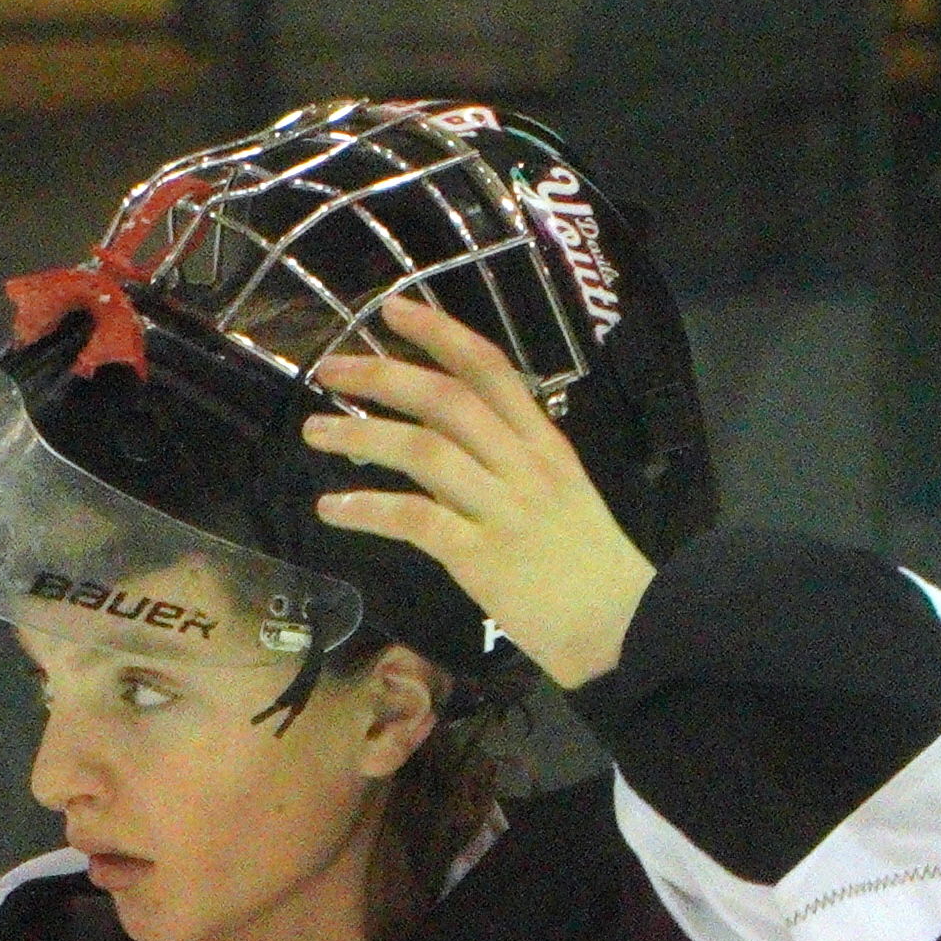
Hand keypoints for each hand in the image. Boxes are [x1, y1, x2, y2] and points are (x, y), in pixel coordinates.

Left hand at [301, 296, 656, 689]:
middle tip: (329, 369)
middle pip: (446, 399)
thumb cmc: (590, 571)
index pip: (491, 370)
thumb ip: (506, 467)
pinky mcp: (482, 558)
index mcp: (546, 445)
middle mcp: (525, 466)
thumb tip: (439, 448)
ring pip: (423, 450)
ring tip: (314, 433)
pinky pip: (414, 519)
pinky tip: (332, 509)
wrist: (625, 630)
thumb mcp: (561, 498)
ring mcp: (504, 510)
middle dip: (382, 376)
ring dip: (360, 436)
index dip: (440, 333)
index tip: (394, 310)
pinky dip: (367, 509)